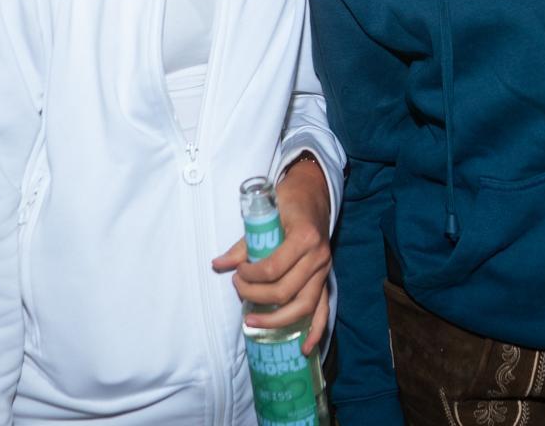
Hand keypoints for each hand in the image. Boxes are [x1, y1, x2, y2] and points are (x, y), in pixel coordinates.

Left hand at [211, 156, 332, 353]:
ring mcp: (324, 271)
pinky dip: (315, 332)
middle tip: (239, 290)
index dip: (250, 276)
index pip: (273, 268)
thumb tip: (218, 265)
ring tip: (252, 324)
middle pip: (285, 291)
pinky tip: (304, 348)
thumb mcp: (265, 217)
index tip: (238, 272)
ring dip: (276, 321)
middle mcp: (318, 257)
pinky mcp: (325, 280)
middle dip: (255, 296)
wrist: (314, 196)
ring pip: (303, 306)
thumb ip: (244, 245)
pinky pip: (323, 311)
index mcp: (304, 237)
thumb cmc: (287, 204)